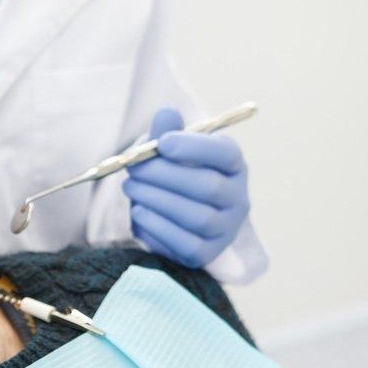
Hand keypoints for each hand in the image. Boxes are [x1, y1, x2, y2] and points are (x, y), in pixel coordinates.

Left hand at [123, 107, 250, 268]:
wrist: (175, 220)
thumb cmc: (173, 176)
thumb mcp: (169, 152)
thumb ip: (167, 133)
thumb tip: (167, 113)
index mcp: (232, 165)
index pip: (225, 154)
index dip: (195, 147)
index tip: (163, 143)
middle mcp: (237, 199)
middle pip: (208, 187)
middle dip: (164, 175)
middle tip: (133, 167)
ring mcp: (225, 229)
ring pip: (196, 217)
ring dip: (156, 200)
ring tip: (131, 187)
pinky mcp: (206, 254)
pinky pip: (184, 243)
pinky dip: (157, 226)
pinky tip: (139, 212)